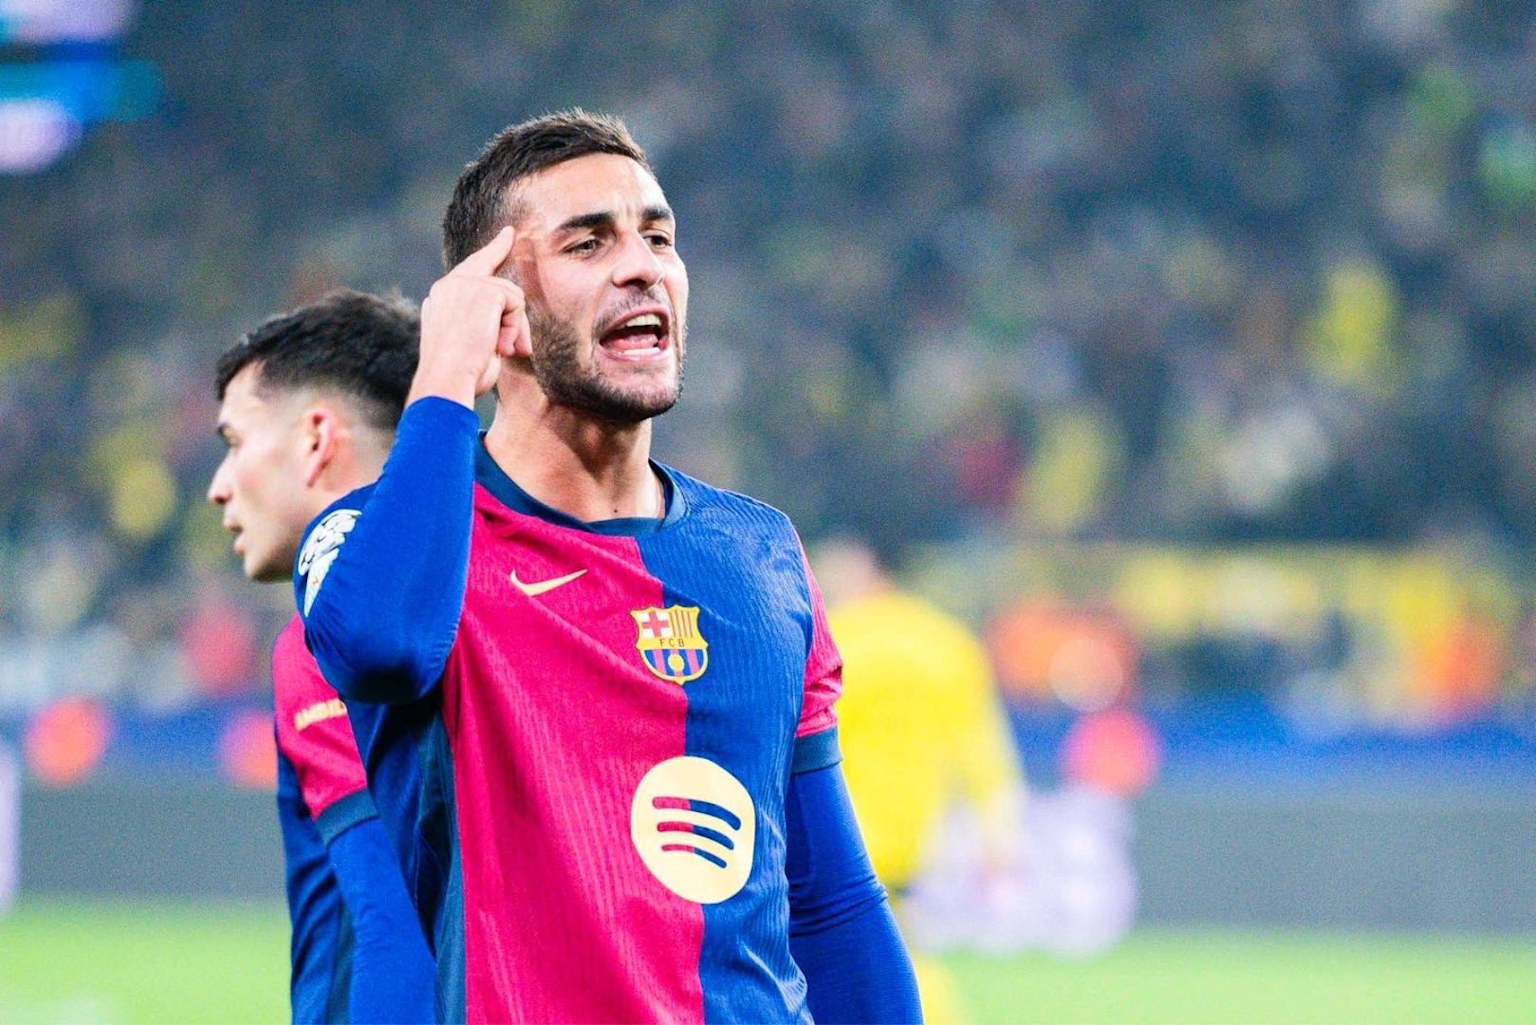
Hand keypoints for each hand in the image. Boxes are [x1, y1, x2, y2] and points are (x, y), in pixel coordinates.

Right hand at [409, 227, 530, 407]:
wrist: (447, 379)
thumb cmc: (459, 376)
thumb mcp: (468, 346)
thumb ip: (481, 325)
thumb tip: (508, 320)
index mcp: (441, 299)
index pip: (468, 270)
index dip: (488, 253)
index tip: (504, 236)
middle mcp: (449, 286)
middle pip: (484, 262)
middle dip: (499, 247)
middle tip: (510, 232)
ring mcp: (463, 284)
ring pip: (510, 296)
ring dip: (515, 327)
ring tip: (503, 349)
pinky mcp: (483, 289)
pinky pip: (516, 302)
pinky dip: (516, 327)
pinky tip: (501, 344)